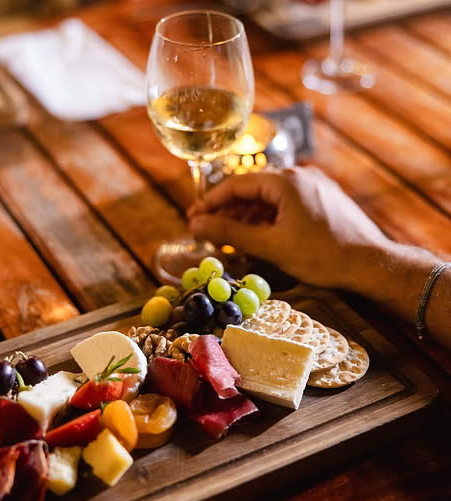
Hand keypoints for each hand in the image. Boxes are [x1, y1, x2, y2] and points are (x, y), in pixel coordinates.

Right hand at [188, 166, 390, 288]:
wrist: (370, 264)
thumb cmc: (320, 256)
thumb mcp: (269, 246)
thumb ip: (229, 233)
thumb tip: (195, 225)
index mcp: (285, 181)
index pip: (236, 185)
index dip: (210, 202)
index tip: (192, 217)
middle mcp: (299, 175)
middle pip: (251, 189)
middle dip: (227, 210)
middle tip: (207, 229)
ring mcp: (313, 185)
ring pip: (268, 197)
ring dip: (246, 215)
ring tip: (229, 236)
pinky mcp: (321, 197)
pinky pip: (285, 202)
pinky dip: (266, 217)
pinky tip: (258, 234)